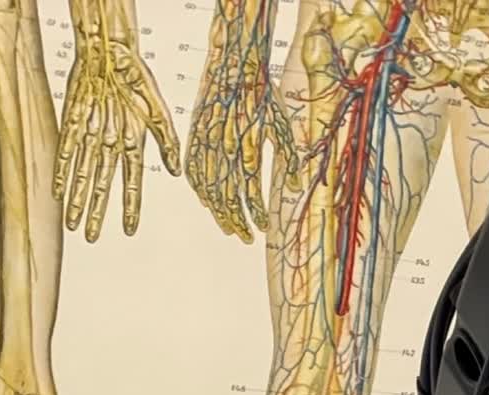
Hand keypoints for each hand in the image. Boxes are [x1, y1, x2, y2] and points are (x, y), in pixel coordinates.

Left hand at [54, 9, 180, 241]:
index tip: (128, 231)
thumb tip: (175, 173)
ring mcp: (90, 134)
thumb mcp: (157, 109)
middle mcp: (110, 143)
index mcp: (132, 142)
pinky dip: (61, 171)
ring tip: (71, 224)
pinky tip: (57, 191)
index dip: (130, 207)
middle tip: (89, 236)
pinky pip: (66, 151)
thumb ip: (167, 141)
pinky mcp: (73, 121)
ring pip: (81, 173)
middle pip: (102, 184)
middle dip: (95, 211)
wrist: (111, 48)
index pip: (131, 182)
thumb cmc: (136, 76)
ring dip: (76, 199)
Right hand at [185, 9, 300, 241]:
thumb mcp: (281, 123)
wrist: (236, 63)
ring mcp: (207, 146)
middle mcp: (225, 152)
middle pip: (227, 200)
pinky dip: (200, 192)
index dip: (257, 215)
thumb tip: (295, 186)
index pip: (251, 194)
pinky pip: (194, 174)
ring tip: (228, 227)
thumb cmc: (262, 93)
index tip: (263, 227)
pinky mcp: (195, 138)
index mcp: (247, 149)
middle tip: (245, 236)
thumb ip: (288, 157)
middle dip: (237, 223)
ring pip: (209, 192)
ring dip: (219, 214)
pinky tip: (208, 203)